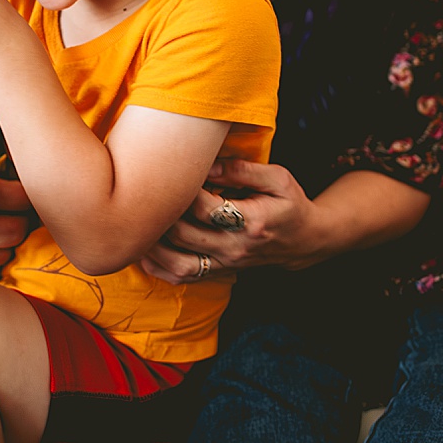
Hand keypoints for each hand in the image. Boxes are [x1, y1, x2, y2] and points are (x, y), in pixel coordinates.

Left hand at [140, 158, 322, 283]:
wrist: (305, 241)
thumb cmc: (290, 204)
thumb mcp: (278, 179)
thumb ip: (243, 170)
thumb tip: (208, 164)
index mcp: (251, 222)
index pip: (206, 208)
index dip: (186, 189)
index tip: (175, 171)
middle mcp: (235, 248)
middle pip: (185, 235)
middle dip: (162, 214)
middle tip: (148, 193)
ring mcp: (226, 264)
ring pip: (179, 263)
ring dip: (154, 246)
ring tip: (137, 222)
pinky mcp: (219, 272)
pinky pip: (183, 278)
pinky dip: (159, 267)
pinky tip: (145, 249)